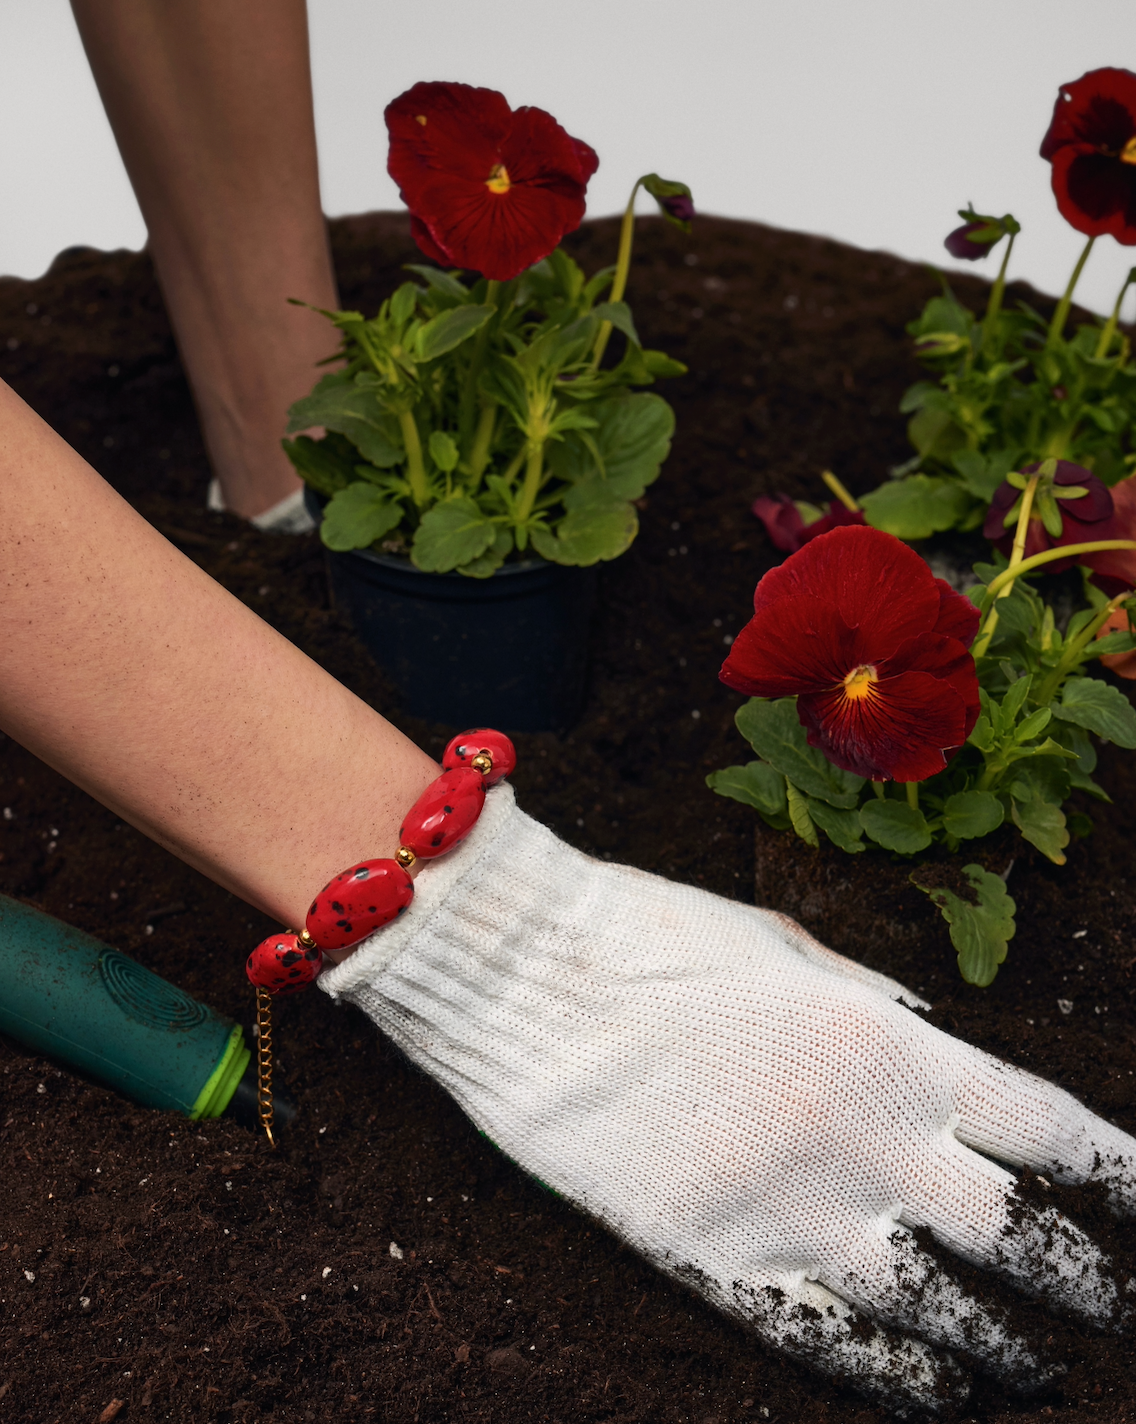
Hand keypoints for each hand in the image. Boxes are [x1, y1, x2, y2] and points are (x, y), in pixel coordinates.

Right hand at [321, 787, 1134, 1411]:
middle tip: (1119, 1313)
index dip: (1121, 1175)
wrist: (526, 980)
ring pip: (945, 1313)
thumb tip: (936, 1046)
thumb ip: (878, 1008)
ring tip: (1038, 1373)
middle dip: (1086, 1285)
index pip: (1052, 1128)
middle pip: (1020, 1236)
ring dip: (1007, 1351)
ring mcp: (798, 1212)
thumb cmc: (654, 939)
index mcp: (890, 1046)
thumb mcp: (788, 950)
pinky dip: (902, 1382)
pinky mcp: (725, 1263)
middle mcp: (867, 1140)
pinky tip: (940, 1399)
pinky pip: (840, 1346)